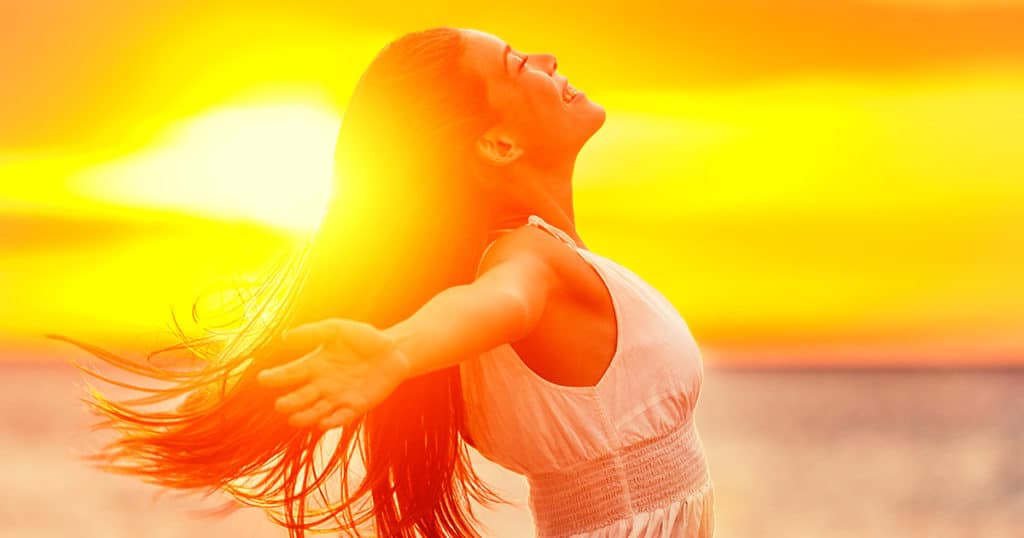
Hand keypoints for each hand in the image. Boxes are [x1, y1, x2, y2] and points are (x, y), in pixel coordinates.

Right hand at [257, 318, 409, 429]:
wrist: (394, 350)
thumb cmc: (365, 338)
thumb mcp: (338, 329)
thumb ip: (313, 332)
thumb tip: (285, 337)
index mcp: (315, 365)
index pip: (291, 373)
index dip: (277, 376)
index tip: (262, 378)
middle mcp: (322, 384)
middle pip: (301, 397)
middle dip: (290, 402)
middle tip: (279, 405)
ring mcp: (338, 397)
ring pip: (317, 411)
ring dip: (306, 417)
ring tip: (294, 419)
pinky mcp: (355, 406)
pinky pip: (341, 417)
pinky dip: (332, 422)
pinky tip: (323, 424)